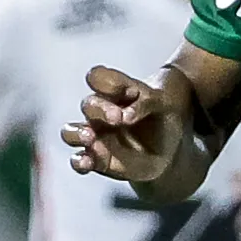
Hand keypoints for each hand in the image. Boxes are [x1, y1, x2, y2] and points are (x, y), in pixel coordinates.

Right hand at [63, 65, 188, 183]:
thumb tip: (125, 114)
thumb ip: (146, 103)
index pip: (98, 78)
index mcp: (114, 91)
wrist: (169, 145)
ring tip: (90, 137)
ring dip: (77, 133)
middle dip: (100, 110)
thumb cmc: (162, 116)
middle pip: (88, 105)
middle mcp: (100, 112)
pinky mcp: (97, 159)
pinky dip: (79, 161)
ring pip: (72, 132)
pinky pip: (79, 160)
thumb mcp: (162, 103)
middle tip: (116, 118)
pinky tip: (87, 162)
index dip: (105, 82)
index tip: (127, 91)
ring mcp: (96, 136)